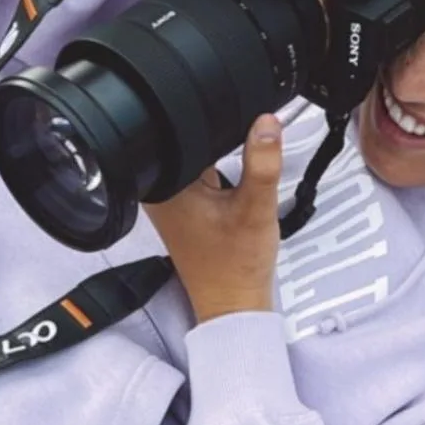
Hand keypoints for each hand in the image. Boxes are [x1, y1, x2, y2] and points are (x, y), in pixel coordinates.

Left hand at [142, 113, 283, 324]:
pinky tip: (229, 202)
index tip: (242, 157)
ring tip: (232, 200)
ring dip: (223, 165)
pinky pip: (201, 175)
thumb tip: (267, 121)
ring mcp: (167, 198)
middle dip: (225, 150)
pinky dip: (220, 180)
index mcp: (163, 184)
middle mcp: (157, 188)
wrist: (232, 303)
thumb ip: (262, 163)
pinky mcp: (180, 206)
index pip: (189, 130)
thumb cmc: (236, 266)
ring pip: (199, 157)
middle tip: (236, 191)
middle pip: (193, 141)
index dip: (224, 130)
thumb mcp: (256, 209)